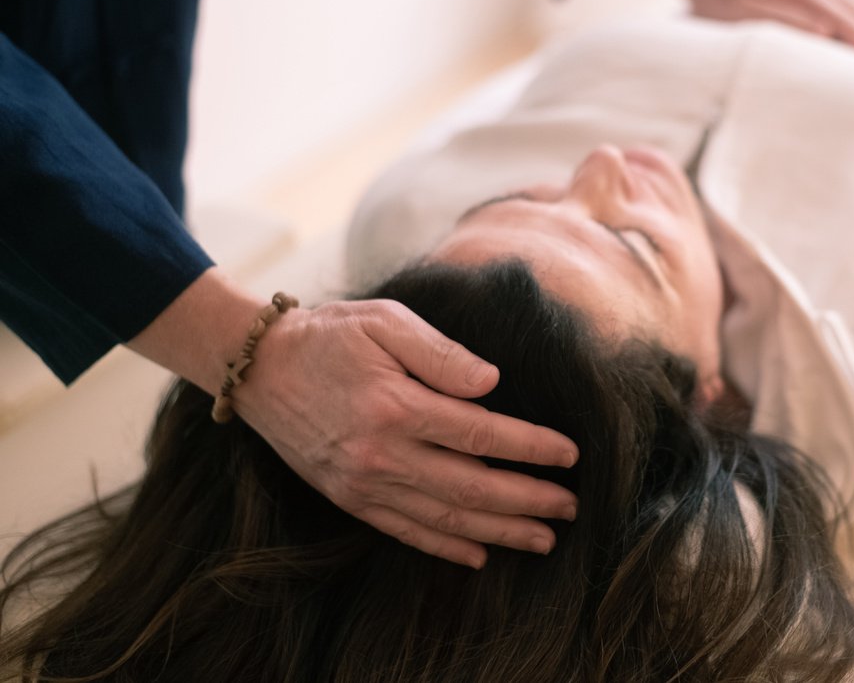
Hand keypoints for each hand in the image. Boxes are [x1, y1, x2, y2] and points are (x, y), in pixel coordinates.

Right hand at [232, 298, 579, 568]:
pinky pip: (405, 531)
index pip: (480, 433)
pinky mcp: (349, 498)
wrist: (258, 368)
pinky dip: (445, 547)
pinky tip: (479, 555)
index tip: (569, 454)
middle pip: (470, 486)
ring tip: (543, 539)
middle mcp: (380, 454)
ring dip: (499, 532)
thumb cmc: (330, 335)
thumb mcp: (385, 322)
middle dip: (528, 500)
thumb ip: (441, 353)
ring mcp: (362, 484)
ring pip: (444, 518)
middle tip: (570, 507)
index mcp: (395, 406)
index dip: (531, 447)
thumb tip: (492, 383)